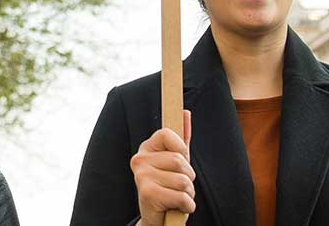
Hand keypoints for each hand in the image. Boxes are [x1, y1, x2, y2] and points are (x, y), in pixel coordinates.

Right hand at [132, 110, 194, 225]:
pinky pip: (181, 196)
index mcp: (146, 148)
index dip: (181, 148)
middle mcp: (140, 160)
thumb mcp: (176, 163)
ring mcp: (141, 176)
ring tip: (178, 197)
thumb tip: (185, 112)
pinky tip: (179, 207)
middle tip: (180, 187)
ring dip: (189, 194)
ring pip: (183, 180)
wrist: (158, 219)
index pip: (167, 133)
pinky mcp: (147, 194)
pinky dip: (187, 206)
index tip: (181, 160)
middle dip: (189, 177)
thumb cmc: (169, 188)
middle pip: (179, 160)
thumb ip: (181, 139)